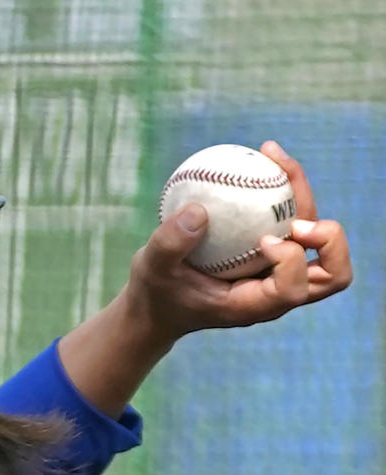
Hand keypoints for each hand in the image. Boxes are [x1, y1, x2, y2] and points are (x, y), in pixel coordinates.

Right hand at [124, 140, 352, 342]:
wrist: (158, 303)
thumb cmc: (156, 291)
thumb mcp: (151, 267)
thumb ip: (169, 243)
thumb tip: (199, 209)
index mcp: (252, 305)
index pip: (293, 289)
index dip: (291, 261)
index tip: (261, 240)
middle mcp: (274, 292)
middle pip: (332, 273)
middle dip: (329, 241)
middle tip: (297, 217)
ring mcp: (277, 273)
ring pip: (320, 243)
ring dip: (307, 199)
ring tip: (277, 160)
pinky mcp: (271, 256)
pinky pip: (296, 222)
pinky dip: (287, 193)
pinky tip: (264, 160)